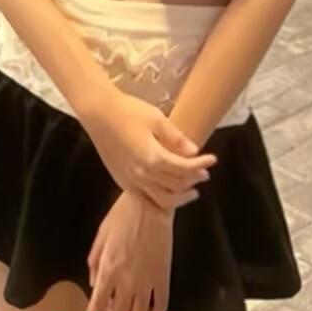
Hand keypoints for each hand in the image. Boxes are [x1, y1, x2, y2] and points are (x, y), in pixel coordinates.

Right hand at [79, 86, 215, 211]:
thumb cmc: (129, 111)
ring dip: (180, 197)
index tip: (212, 159)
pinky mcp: (122, 181)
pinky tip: (167, 190)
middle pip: (176, 186)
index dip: (201, 165)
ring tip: (192, 190)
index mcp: (153, 157)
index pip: (184, 168)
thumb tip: (195, 151)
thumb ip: (176, 138)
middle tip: (205, 173)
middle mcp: (142, 174)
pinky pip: (145, 198)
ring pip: (161, 199)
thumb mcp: (156, 119)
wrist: (99, 114)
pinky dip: (161, 198)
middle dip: (193, 180)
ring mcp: (131, 181)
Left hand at [86, 190, 176, 310]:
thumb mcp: (101, 236)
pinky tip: (150, 306)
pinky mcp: (164, 278)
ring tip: (131, 310)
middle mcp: (126, 282)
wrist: (151, 203)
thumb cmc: (122, 215)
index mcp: (108, 271)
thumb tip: (94, 284)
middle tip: (114, 307)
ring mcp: (147, 283)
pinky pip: (161, 306)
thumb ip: (94, 262)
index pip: (96, 308)